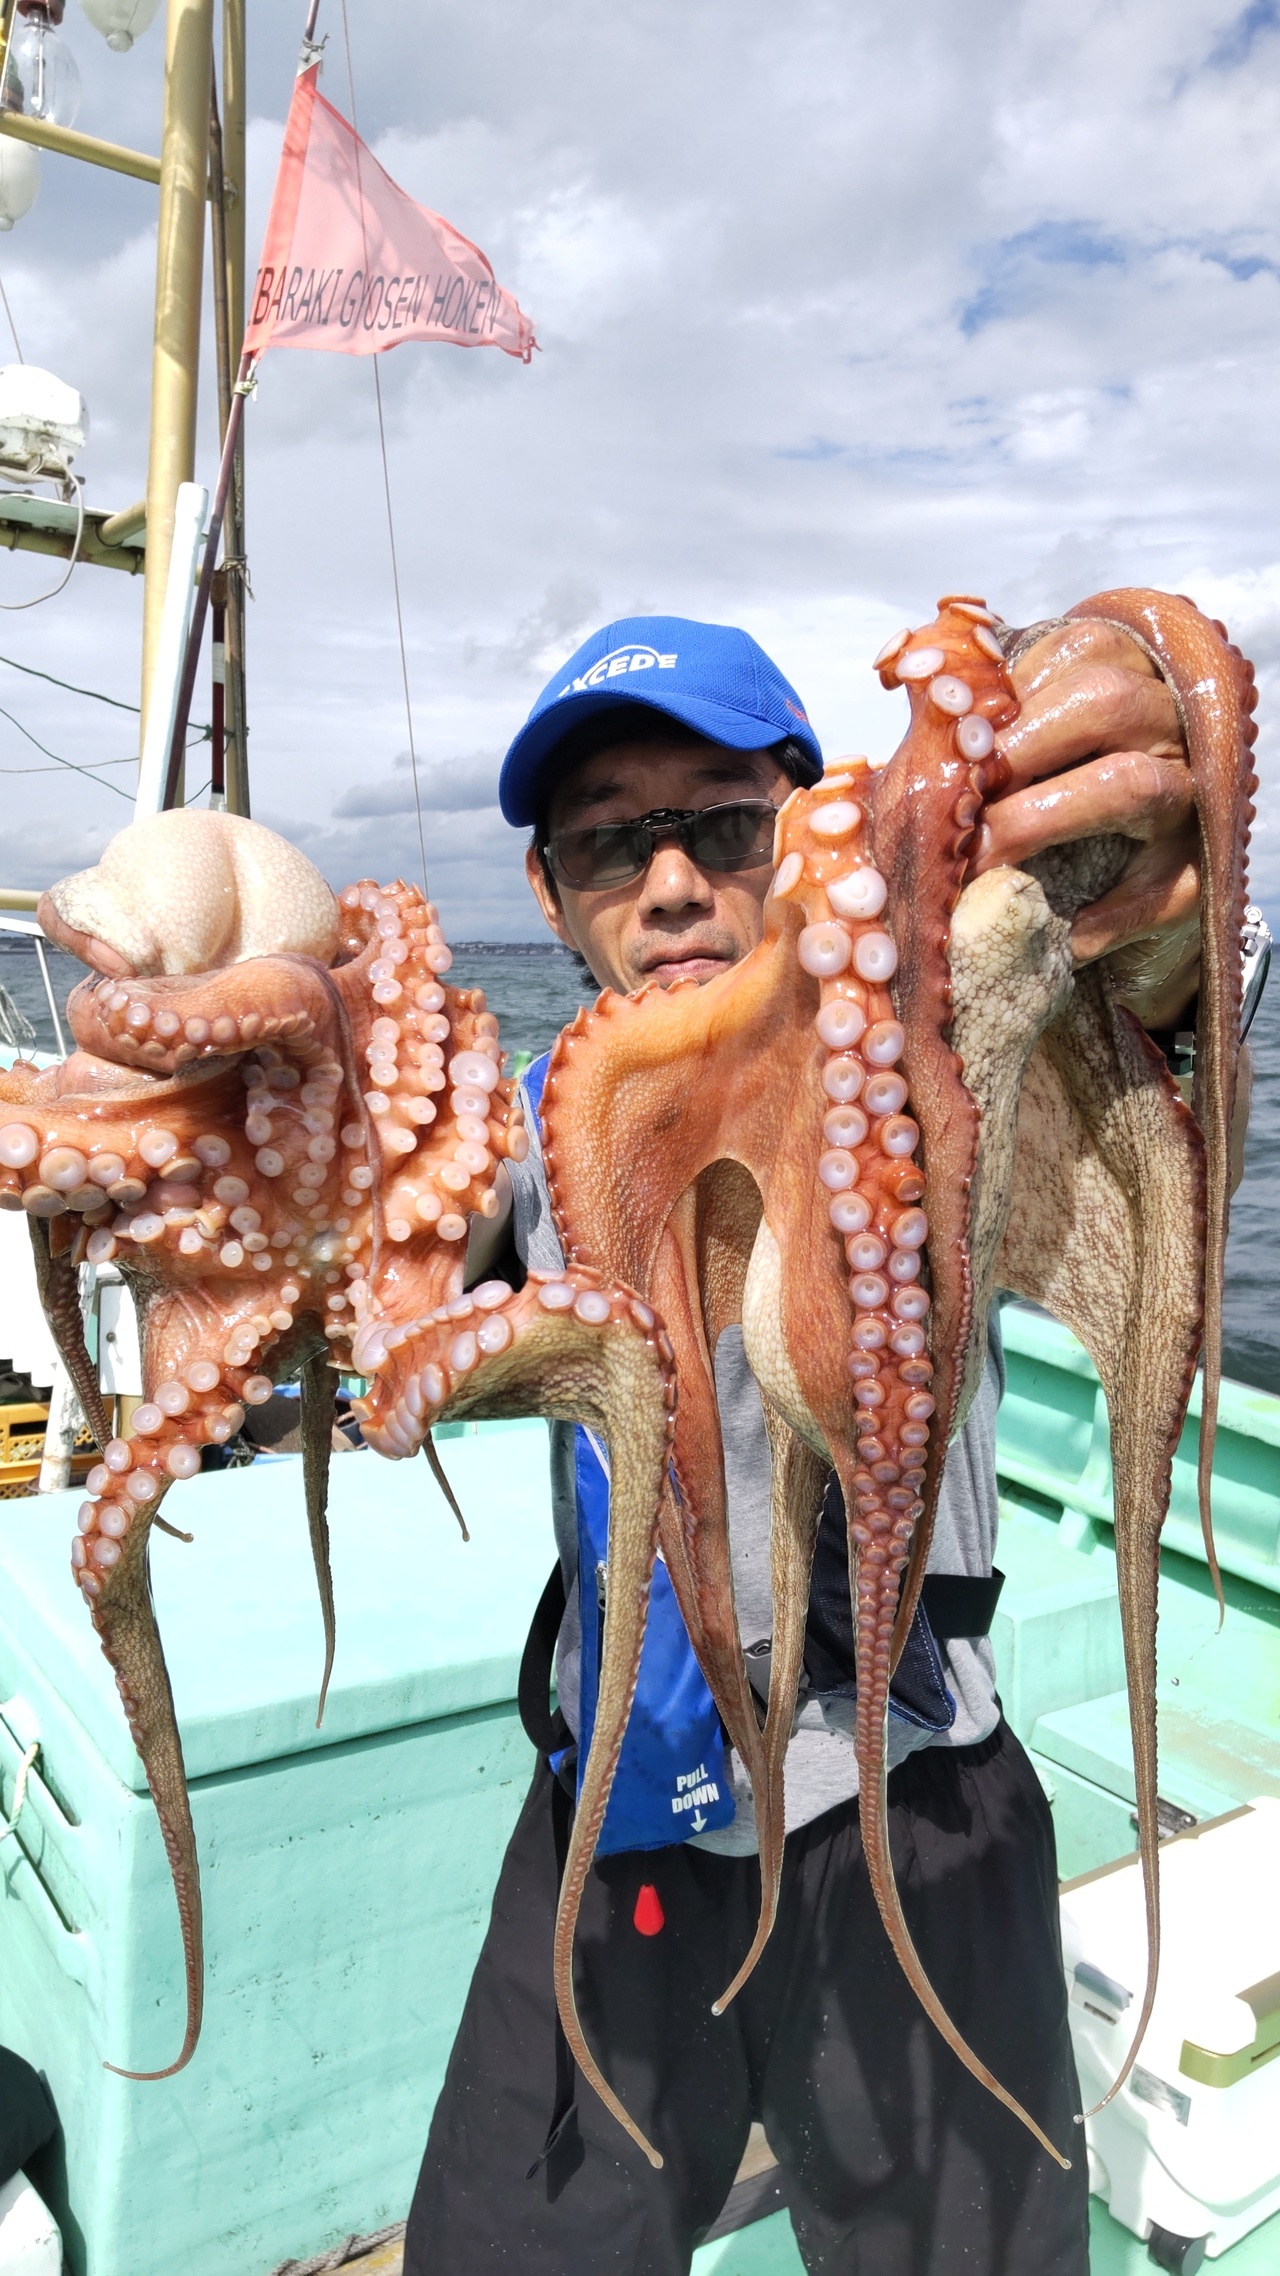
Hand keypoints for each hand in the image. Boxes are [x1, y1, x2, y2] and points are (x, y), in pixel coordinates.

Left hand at [969, 618, 1200, 1027]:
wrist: (1136, 870)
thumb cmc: (1060, 786)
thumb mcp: (1032, 733)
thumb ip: (981, 716)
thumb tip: (902, 690)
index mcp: (1123, 669)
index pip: (1068, 655)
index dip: (999, 701)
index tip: (945, 750)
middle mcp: (1169, 720)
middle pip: (1103, 702)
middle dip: (1015, 757)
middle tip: (952, 811)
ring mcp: (1194, 792)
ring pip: (1135, 784)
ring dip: (1044, 823)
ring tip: (981, 867)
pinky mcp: (1202, 868)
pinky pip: (1162, 888)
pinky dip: (1106, 917)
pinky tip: (1058, 936)